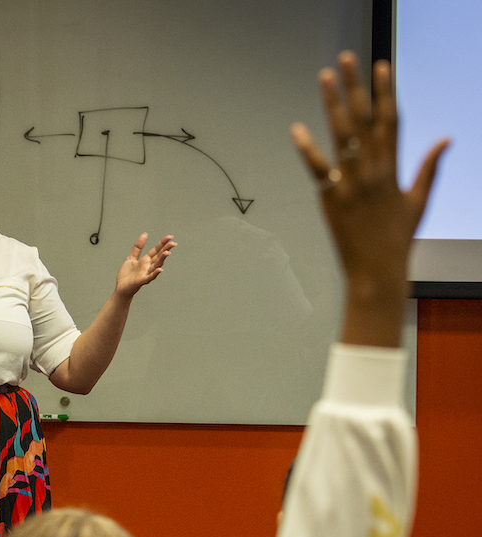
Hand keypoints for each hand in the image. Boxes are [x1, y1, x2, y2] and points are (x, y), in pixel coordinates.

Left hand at [115, 233, 175, 297]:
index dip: (163, 243)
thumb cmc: (127, 275)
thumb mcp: (132, 257)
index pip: (156, 250)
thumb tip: (145, 234)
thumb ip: (138, 247)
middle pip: (159, 257)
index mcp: (146, 260)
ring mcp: (146, 273)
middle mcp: (148, 266)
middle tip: (173, 243)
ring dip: (162, 259)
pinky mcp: (141, 280)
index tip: (170, 237)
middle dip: (166, 250)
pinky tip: (160, 269)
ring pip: (156, 265)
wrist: (121, 288)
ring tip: (167, 252)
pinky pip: (149, 277)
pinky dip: (155, 273)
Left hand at [290, 51, 446, 345]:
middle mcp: (375, 169)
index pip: (390, 119)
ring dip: (333, 104)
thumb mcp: (419, 201)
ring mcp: (353, 183)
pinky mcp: (332, 198)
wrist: (377, 270)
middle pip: (365, 118)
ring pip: (343, 135)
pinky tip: (297, 129)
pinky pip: (318, 169)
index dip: (385, 91)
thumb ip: (430, 167)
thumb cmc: (396, 239)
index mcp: (394, 167)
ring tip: (325, 77)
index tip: (381, 65)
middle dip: (357, 86)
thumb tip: (446, 140)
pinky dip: (307, 150)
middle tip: (348, 59)